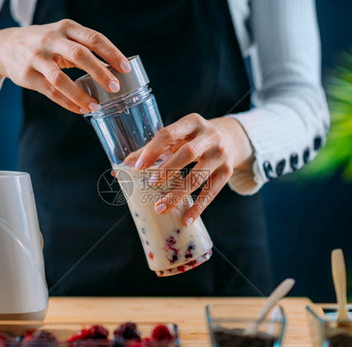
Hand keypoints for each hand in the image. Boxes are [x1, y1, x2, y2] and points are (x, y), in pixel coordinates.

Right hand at [0, 19, 129, 113]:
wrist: (5, 46)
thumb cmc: (44, 44)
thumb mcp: (63, 37)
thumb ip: (84, 49)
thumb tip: (113, 70)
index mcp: (65, 28)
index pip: (93, 38)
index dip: (111, 53)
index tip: (125, 67)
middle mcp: (50, 39)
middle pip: (79, 54)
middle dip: (100, 72)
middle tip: (115, 87)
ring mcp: (36, 57)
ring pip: (60, 78)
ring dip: (81, 94)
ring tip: (96, 106)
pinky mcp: (27, 75)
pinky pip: (50, 92)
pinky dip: (67, 102)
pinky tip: (80, 109)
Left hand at [129, 114, 253, 224]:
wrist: (231, 139)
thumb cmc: (194, 139)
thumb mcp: (177, 137)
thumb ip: (151, 150)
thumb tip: (120, 169)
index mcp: (192, 122)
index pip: (169, 133)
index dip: (152, 150)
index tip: (138, 167)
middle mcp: (210, 135)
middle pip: (188, 153)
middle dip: (168, 169)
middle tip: (151, 184)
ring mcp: (221, 154)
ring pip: (199, 176)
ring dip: (178, 193)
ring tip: (160, 207)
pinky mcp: (227, 171)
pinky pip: (212, 192)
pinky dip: (198, 207)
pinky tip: (186, 219)